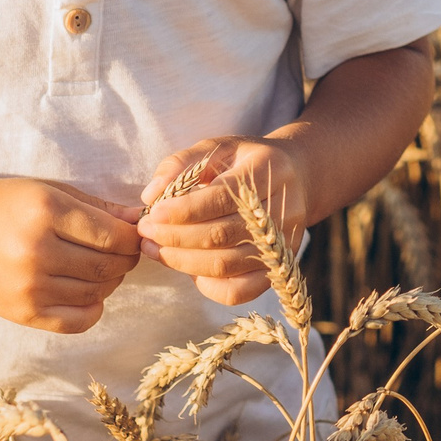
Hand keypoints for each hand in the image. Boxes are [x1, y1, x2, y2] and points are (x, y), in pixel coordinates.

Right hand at [0, 176, 142, 332]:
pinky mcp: (22, 313)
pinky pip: (77, 321)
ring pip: (96, 292)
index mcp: (45, 211)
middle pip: (107, 265)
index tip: (133, 234)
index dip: (132, 237)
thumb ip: (96, 207)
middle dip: (126, 259)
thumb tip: (139, 221)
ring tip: (103, 268)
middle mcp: (36, 250)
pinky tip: (90, 294)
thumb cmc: (2, 205)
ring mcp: (28, 286)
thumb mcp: (48, 191)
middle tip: (123, 252)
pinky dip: (94, 309)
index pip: (112, 235)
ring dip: (111, 282)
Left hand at [137, 137, 311, 305]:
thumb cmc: (246, 163)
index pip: (223, 197)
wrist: (296, 178)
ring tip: (154, 248)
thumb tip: (151, 195)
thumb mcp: (216, 149)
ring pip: (227, 265)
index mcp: (269, 170)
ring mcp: (284, 243)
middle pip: (222, 234)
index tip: (151, 214)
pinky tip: (188, 270)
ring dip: (182, 261)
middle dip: (175, 237)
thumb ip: (180, 164)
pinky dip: (208, 286)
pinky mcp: (278, 268)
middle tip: (145, 233)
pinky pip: (241, 291)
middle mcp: (284, 209)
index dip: (184, 210)